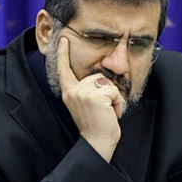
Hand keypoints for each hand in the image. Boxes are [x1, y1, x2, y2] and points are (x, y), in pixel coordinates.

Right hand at [56, 36, 122, 160]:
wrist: (97, 142)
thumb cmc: (95, 125)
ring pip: (107, 83)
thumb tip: (99, 80)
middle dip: (106, 91)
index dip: (64, 53)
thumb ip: (86, 90)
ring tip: (106, 111)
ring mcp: (82, 93)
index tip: (64, 39)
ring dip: (113, 97)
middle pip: (97, 76)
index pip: (64, 70)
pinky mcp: (95, 96)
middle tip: (102, 109)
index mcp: (68, 92)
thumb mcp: (85, 104)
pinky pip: (114, 91)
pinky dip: (118, 102)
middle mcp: (73, 91)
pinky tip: (111, 113)